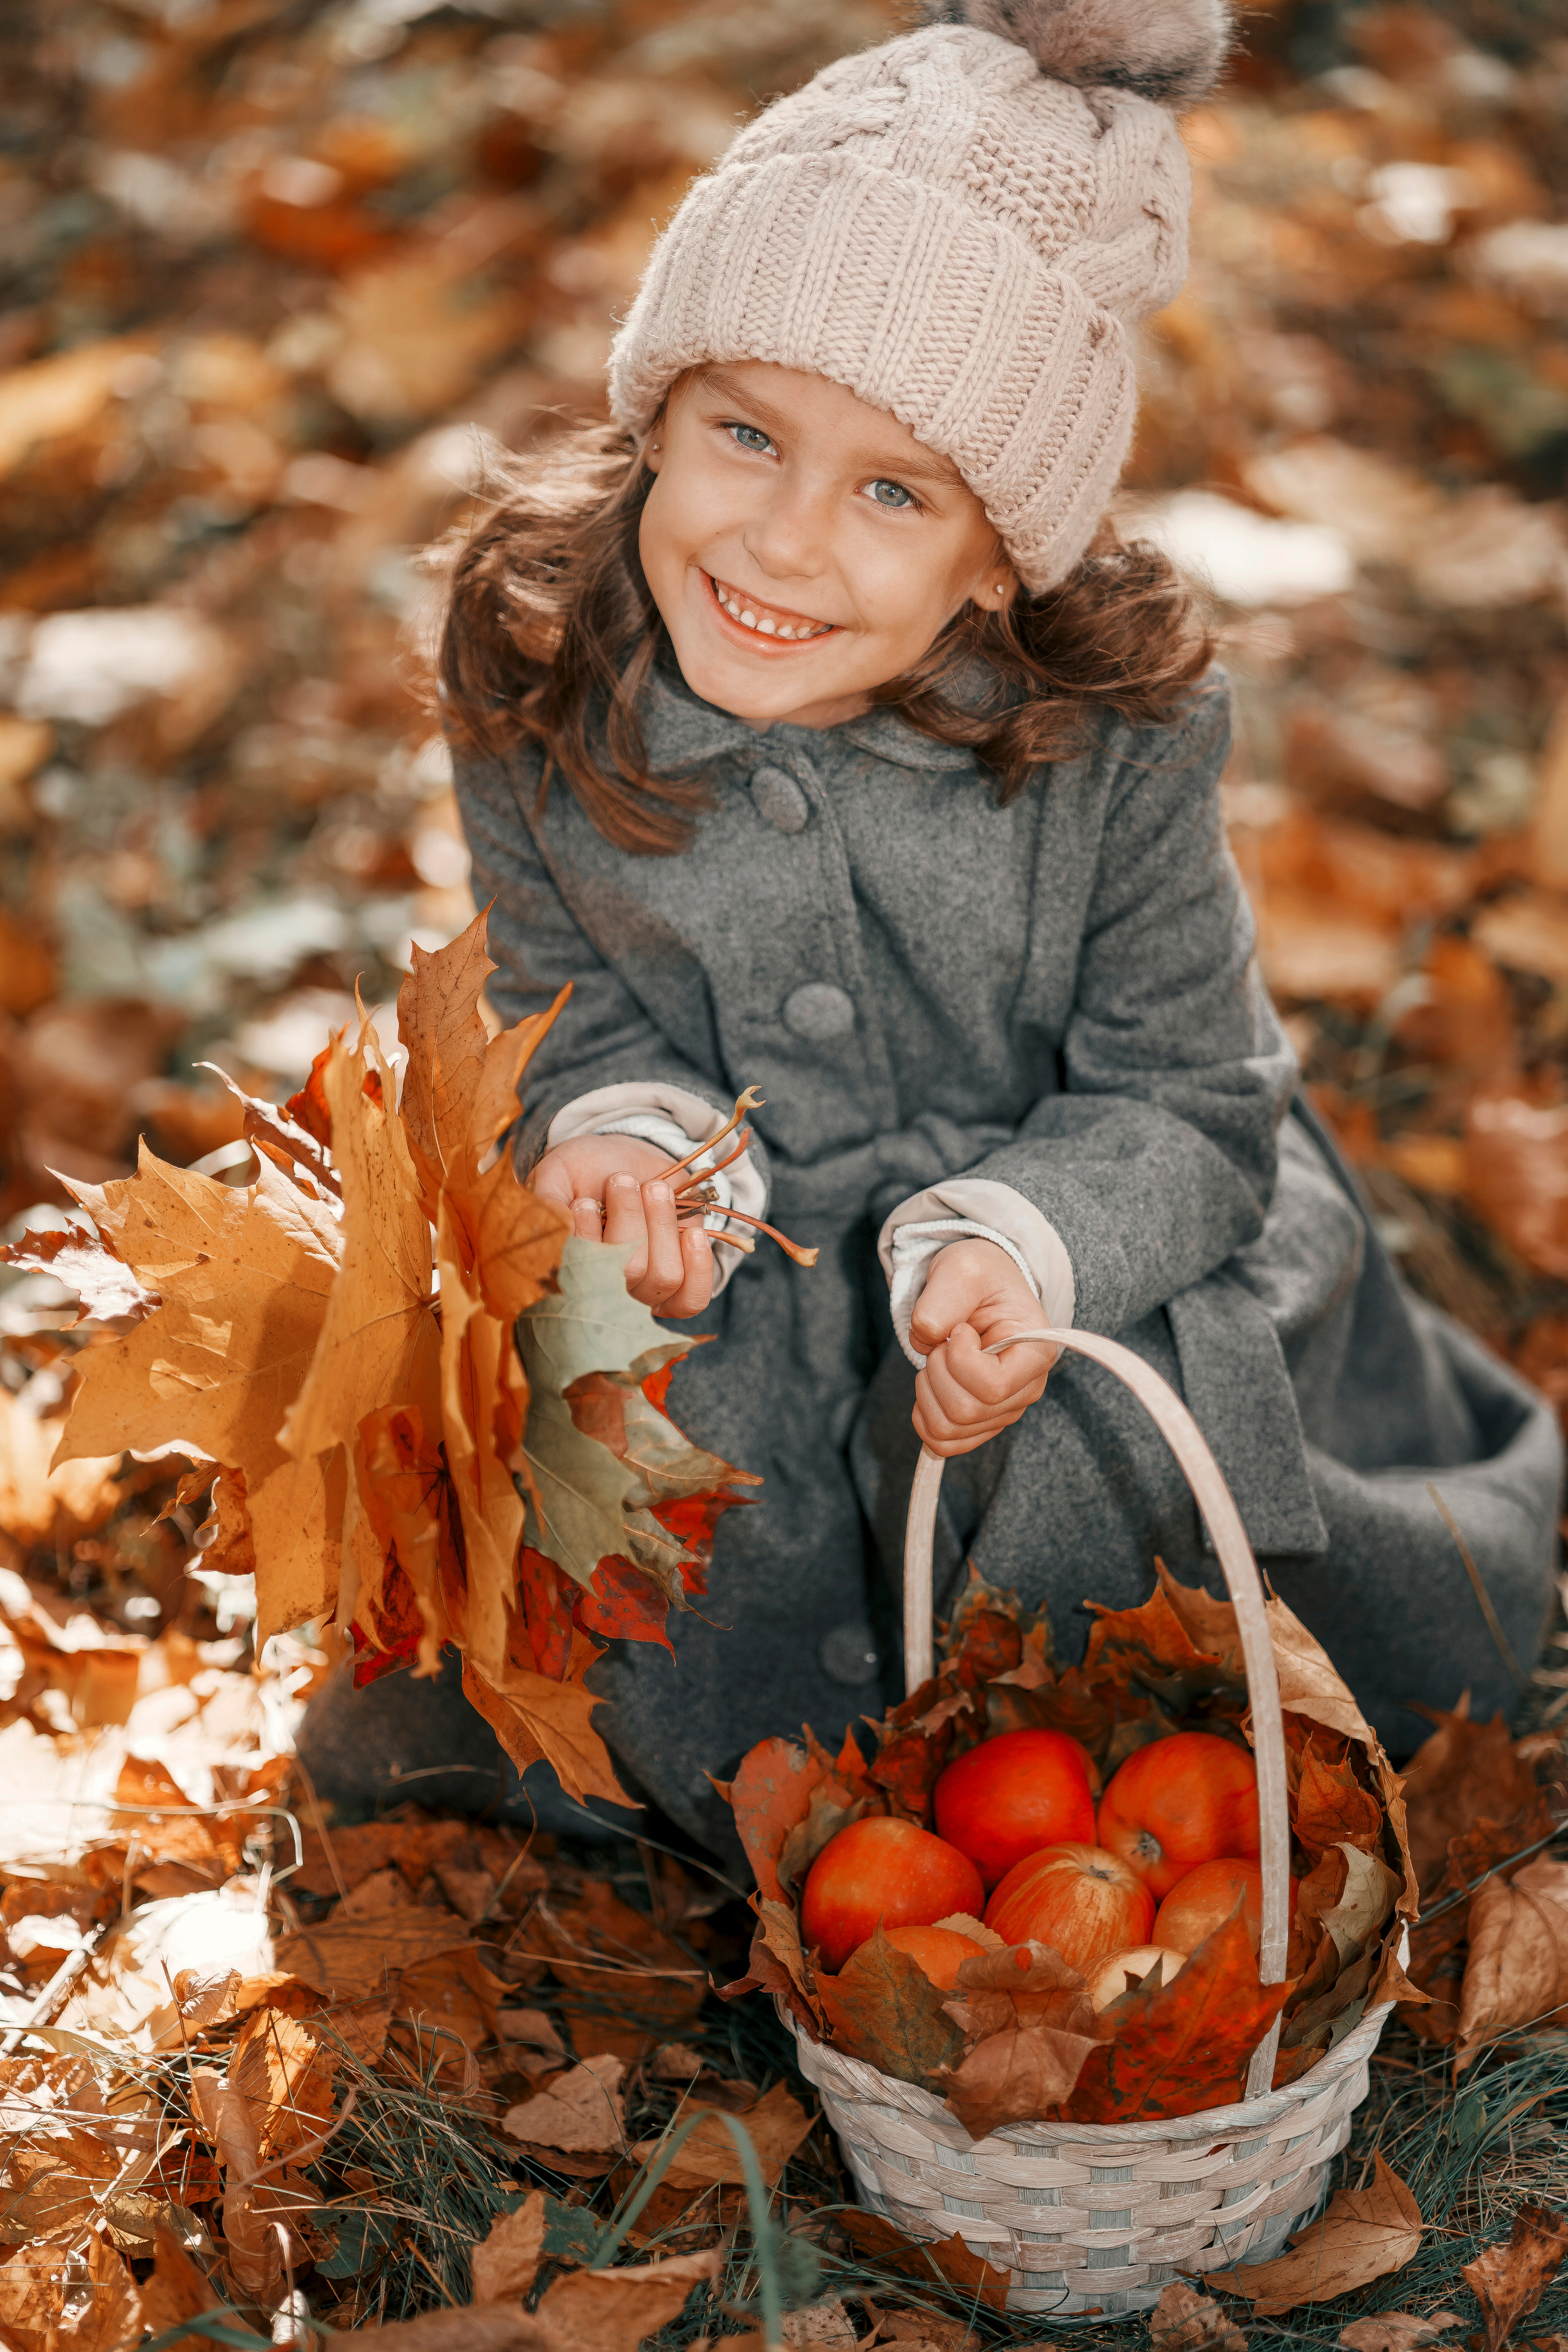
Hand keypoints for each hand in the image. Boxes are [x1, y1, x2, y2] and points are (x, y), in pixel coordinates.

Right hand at [531, 1135, 714, 1316]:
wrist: (626, 1158)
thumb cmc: (584, 1170)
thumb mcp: (557, 1173)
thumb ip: (548, 1199)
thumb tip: (558, 1228)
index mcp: (569, 1272)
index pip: (580, 1281)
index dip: (586, 1243)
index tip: (583, 1202)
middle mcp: (607, 1291)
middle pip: (628, 1274)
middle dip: (629, 1219)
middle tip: (622, 1180)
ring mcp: (644, 1291)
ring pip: (663, 1277)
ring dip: (662, 1225)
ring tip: (654, 1188)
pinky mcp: (679, 1286)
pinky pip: (692, 1299)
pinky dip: (697, 1266)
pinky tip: (692, 1233)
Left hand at [908, 1238, 1055, 1458]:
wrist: (979, 1288)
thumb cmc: (979, 1276)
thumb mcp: (962, 1269)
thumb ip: (943, 1299)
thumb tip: (929, 1339)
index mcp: (1035, 1353)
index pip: (991, 1387)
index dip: (960, 1360)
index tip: (960, 1329)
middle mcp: (1026, 1390)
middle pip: (964, 1411)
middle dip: (937, 1372)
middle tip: (944, 1341)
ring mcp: (1003, 1411)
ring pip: (948, 1429)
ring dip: (927, 1391)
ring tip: (939, 1359)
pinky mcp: (980, 1423)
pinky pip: (943, 1442)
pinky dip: (923, 1416)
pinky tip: (929, 1386)